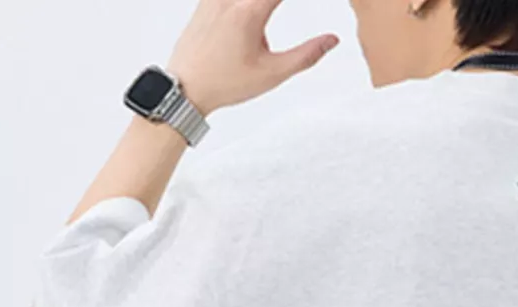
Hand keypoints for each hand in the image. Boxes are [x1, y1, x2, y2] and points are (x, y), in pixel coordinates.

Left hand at [166, 0, 339, 116]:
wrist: (186, 87)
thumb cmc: (225, 83)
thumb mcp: (272, 73)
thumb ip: (305, 55)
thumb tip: (332, 40)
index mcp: (248, 12)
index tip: (326, 3)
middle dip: (274, 1)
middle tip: (265, 42)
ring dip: (264, 4)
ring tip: (263, 32)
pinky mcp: (205, 0)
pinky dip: (246, 4)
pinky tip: (253, 15)